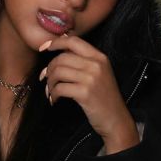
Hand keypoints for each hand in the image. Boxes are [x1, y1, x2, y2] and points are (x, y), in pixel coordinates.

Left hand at [38, 34, 139, 150]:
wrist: (116, 119)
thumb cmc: (104, 98)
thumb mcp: (100, 74)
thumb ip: (84, 62)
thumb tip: (58, 52)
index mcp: (100, 57)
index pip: (73, 41)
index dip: (56, 42)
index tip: (44, 48)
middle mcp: (96, 65)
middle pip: (62, 57)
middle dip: (49, 68)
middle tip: (46, 78)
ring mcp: (91, 78)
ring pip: (58, 72)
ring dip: (50, 83)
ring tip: (50, 91)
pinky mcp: (85, 93)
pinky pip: (60, 88)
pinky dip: (53, 94)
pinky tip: (55, 100)